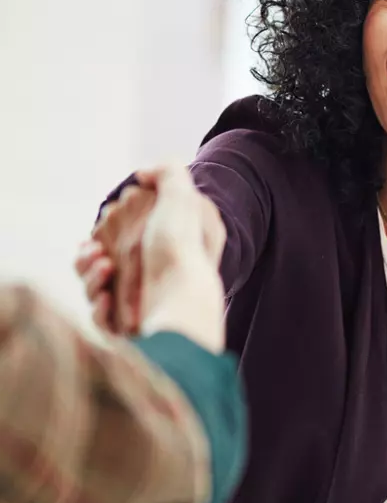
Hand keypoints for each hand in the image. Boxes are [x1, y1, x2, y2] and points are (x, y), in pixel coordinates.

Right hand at [76, 165, 226, 353]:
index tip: (103, 222)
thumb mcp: (182, 197)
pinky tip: (107, 298)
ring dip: (90, 277)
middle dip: (89, 255)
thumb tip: (142, 174)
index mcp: (168, 249)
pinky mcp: (130, 329)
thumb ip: (167, 173)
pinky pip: (102, 317)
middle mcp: (156, 277)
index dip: (108, 229)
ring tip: (104, 268)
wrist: (182, 303)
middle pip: (104, 263)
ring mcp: (142, 305)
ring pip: (97, 290)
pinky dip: (99, 307)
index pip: (127, 237)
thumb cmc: (181, 249)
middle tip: (95, 252)